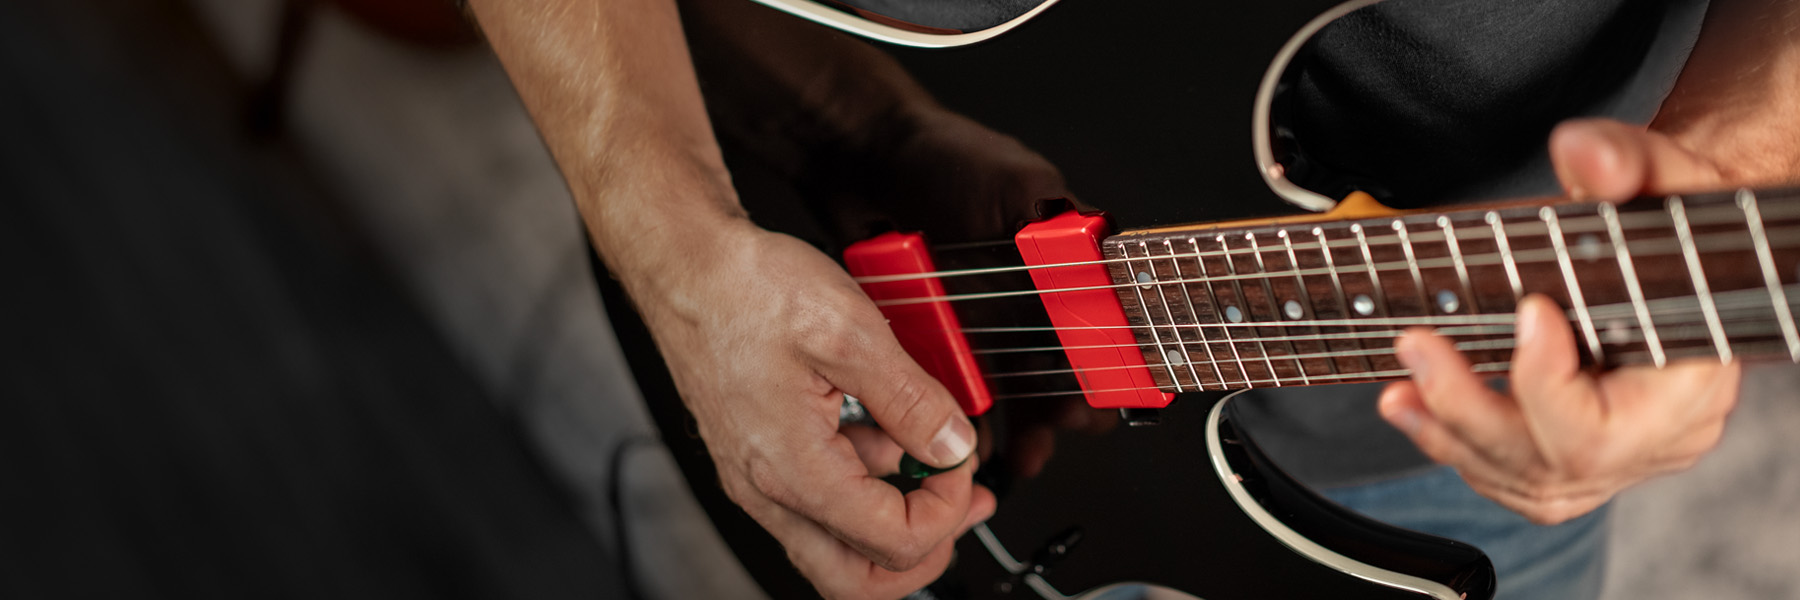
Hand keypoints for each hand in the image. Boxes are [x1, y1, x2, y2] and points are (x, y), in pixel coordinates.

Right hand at [635, 220, 995, 598]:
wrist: (684, 263)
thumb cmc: (744, 289)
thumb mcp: (850, 332)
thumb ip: (911, 399)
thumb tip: (952, 444)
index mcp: (793, 470)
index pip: (891, 542)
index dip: (945, 509)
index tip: (961, 461)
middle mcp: (768, 489)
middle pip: (855, 578)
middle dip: (923, 548)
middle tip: (960, 504)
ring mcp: (759, 476)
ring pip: (837, 541)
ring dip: (894, 509)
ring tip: (927, 450)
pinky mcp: (758, 454)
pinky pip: (820, 496)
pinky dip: (864, 476)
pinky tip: (884, 426)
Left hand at [1378, 115, 1789, 523]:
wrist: (1683, 258)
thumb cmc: (1672, 222)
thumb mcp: (1664, 178)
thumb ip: (1629, 162)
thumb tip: (1581, 152)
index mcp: (1690, 387)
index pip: (1603, 426)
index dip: (1546, 379)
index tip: (1525, 310)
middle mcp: (1657, 439)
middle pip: (1554, 461)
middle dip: (1469, 406)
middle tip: (1415, 344)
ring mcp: (1617, 462)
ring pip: (1522, 478)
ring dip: (1447, 432)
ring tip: (1396, 386)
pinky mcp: (1577, 463)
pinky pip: (1508, 474)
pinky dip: (1452, 443)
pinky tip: (1408, 403)